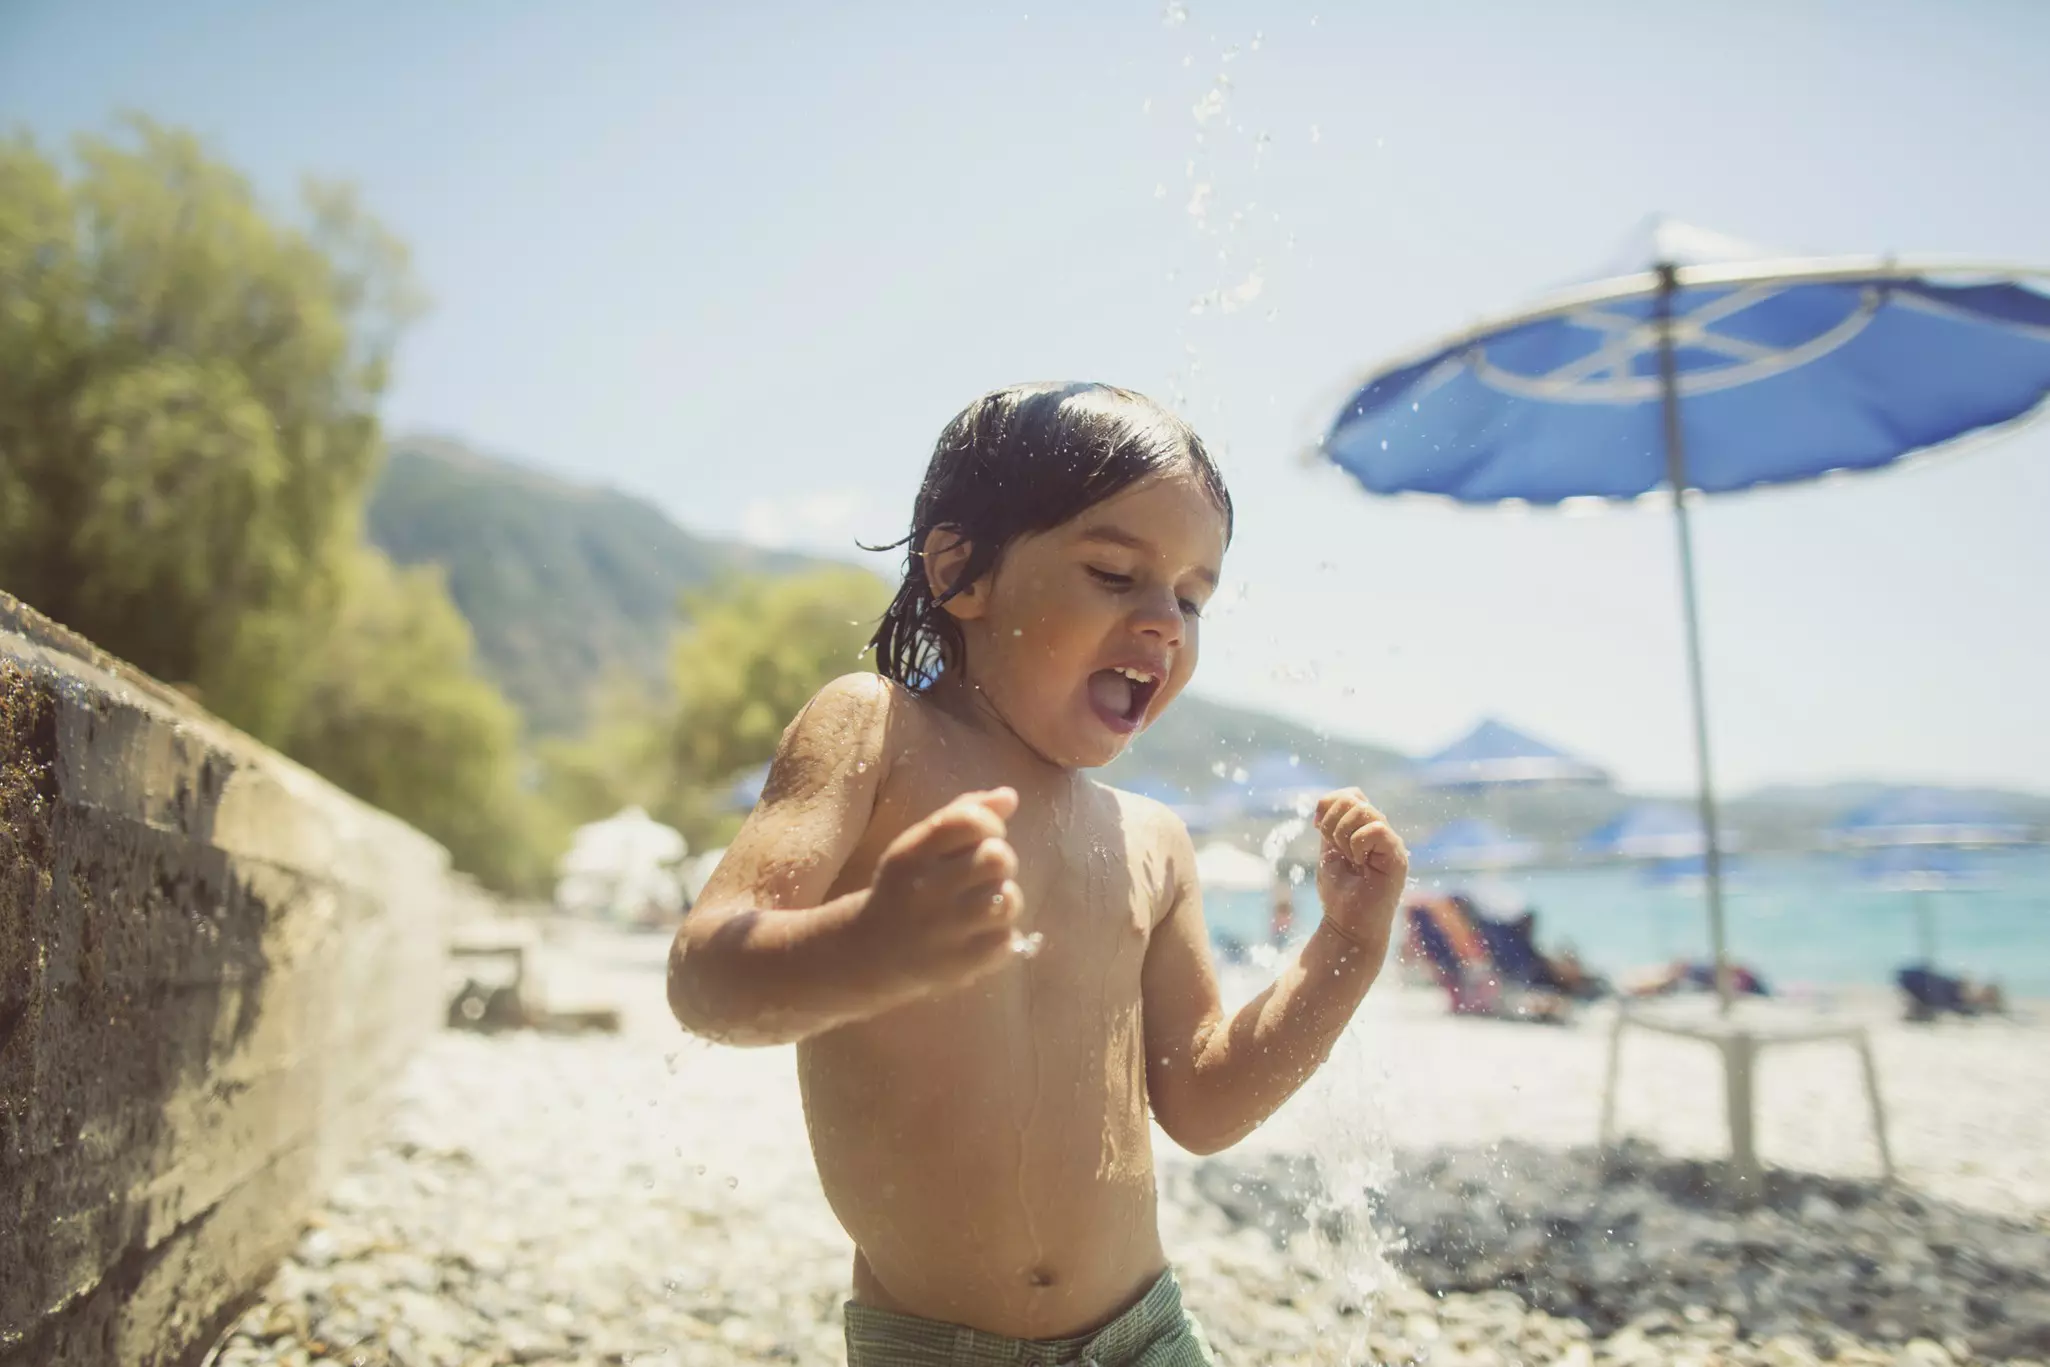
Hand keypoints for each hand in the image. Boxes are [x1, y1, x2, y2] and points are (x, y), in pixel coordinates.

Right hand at [858, 787, 1024, 997]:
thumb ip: (962, 814)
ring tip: (985, 905)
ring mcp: (942, 930)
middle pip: (997, 859)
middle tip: (985, 874)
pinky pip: (1008, 939)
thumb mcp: (919, 846)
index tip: (983, 837)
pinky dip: (1002, 936)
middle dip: (1000, 862)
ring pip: (1008, 900)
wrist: (870, 953)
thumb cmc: (905, 889)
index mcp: (911, 854)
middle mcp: (924, 890)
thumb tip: (1009, 796)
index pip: (970, 821)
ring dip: (1004, 899)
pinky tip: (982, 934)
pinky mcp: (959, 964)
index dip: (990, 823)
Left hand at [1313, 788, 1407, 964]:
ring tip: (1350, 860)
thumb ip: (1331, 824)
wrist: (1347, 924)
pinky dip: (1357, 845)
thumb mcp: (1329, 850)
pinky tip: (1361, 865)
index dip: (1328, 805)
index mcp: (1365, 828)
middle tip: (1337, 851)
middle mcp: (1381, 831)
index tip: (1318, 829)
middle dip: (1331, 823)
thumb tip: (1326, 802)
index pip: (1350, 794)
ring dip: (1342, 837)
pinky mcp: (1397, 856)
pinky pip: (1375, 829)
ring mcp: (1391, 843)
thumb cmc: (1340, 892)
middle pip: (1353, 799)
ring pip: (1363, 811)